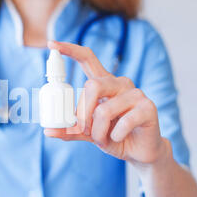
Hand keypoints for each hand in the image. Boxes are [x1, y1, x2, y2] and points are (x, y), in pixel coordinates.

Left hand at [44, 41, 168, 166]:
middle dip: (83, 114)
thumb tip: (48, 131)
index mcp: (104, 84)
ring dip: (98, 131)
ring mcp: (136, 93)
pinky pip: (124, 122)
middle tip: (84, 130)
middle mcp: (119, 83)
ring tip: (103, 139)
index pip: (87, 59)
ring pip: (104, 109)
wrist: (139, 152)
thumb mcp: (88, 133)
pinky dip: (116, 135)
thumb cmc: (113, 136)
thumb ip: (70, 129)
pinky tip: (119, 138)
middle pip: (92, 85)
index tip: (52, 44)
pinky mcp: (148, 107)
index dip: (70, 50)